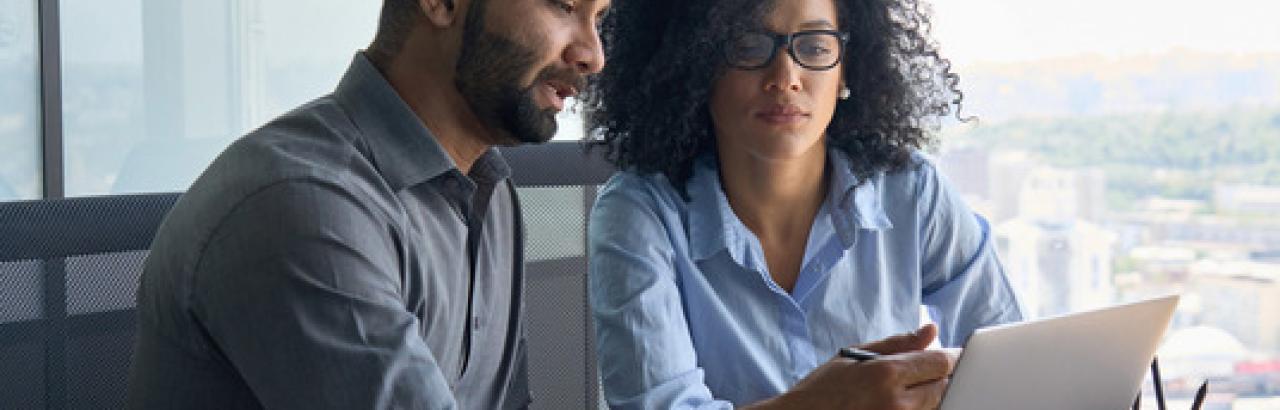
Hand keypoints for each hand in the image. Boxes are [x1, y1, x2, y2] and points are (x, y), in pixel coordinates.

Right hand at [748, 324, 956, 409]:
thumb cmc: (823, 388)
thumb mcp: (856, 356)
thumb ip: (898, 343)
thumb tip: (931, 330)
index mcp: (886, 373)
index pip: (940, 362)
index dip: (951, 357)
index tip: (952, 354)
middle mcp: (897, 401)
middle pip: (944, 386)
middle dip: (942, 375)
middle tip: (928, 371)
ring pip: (936, 404)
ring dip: (932, 393)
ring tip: (907, 387)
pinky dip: (920, 407)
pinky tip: (902, 400)